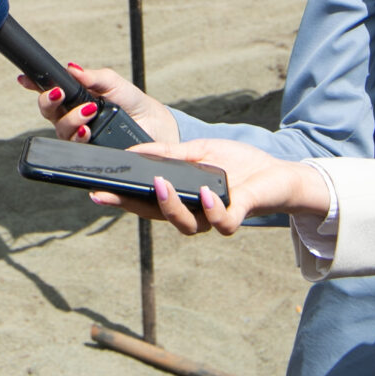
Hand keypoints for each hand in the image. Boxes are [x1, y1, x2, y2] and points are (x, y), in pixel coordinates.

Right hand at [18, 62, 178, 144]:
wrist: (156, 126)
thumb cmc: (134, 103)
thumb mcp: (114, 84)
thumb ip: (94, 77)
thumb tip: (72, 68)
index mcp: (75, 98)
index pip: (50, 91)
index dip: (34, 85)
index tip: (24, 78)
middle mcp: (73, 118)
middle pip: (48, 112)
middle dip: (48, 101)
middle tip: (60, 93)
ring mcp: (80, 136)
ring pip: (61, 131)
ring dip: (71, 120)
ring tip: (88, 112)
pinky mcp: (90, 152)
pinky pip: (75, 149)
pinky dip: (80, 138)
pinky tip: (88, 131)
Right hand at [85, 139, 331, 236]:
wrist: (278, 172)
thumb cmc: (238, 163)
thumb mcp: (196, 150)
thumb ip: (166, 152)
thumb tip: (134, 152)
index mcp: (179, 197)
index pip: (143, 202)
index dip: (119, 199)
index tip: (96, 192)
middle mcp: (192, 213)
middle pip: (155, 216)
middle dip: (129, 206)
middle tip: (108, 194)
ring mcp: (213, 217)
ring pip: (185, 224)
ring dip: (170, 206)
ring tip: (160, 184)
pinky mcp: (238, 216)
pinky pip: (221, 221)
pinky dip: (211, 209)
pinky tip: (205, 191)